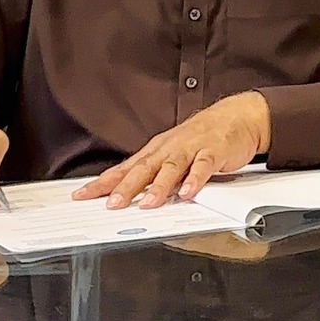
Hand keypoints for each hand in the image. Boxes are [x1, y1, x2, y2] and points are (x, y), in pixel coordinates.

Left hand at [72, 94, 271, 209]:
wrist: (237, 115)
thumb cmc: (201, 137)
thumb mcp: (171, 152)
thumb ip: (151, 173)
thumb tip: (123, 194)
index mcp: (157, 150)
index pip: (125, 168)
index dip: (104, 182)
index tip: (82, 196)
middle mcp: (170, 148)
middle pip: (144, 168)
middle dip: (127, 187)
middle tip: (111, 204)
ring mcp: (192, 148)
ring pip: (172, 167)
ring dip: (159, 186)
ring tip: (148, 203)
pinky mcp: (214, 151)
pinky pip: (204, 166)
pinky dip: (195, 178)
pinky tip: (188, 192)